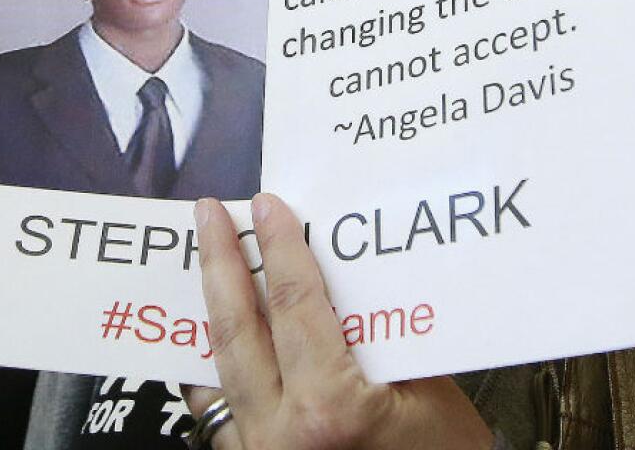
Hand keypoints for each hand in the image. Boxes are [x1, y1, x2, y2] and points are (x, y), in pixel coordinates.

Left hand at [185, 193, 492, 449]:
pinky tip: (210, 343)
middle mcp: (279, 433)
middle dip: (216, 262)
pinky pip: (213, 412)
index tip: (267, 206)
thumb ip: (389, 342)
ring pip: (212, 369)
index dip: (279, 248)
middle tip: (206, 214)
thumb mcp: (434, 402)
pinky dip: (210, 368)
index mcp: (329, 409)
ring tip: (200, 263)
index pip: (295, 306)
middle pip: (234, 328)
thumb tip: (355, 282)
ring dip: (206, 310)